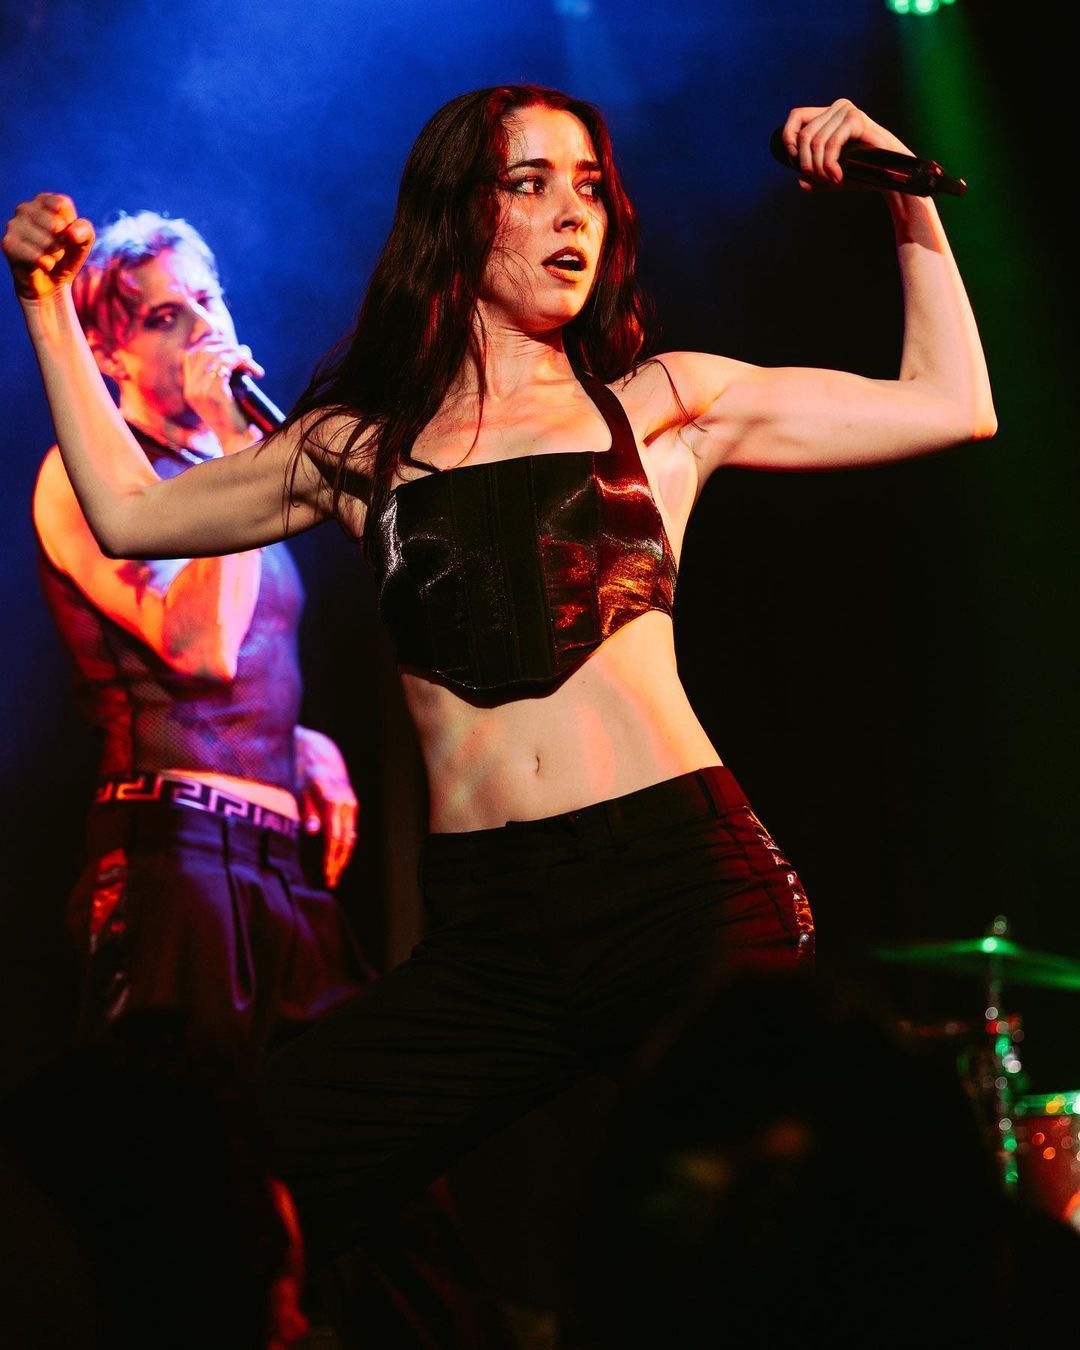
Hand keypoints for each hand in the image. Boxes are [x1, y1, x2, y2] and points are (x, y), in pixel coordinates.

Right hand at [3, 193, 93, 302]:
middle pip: (55, 223)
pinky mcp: (8, 244)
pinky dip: (46, 264)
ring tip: (50, 258)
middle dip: (63, 243)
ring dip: (55, 255)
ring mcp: (13, 225)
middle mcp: (24, 208)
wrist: (50, 283)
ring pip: (47, 241)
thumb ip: (84, 231)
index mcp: (43, 200)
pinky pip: (36, 255)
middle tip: (57, 250)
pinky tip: (44, 265)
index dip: (70, 225)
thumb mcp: (83, 242)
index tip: (67, 235)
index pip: (61, 204)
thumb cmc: (66, 256)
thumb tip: (70, 233)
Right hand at [182, 337, 264, 450]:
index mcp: (190, 389)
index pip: (191, 353)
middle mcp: (191, 389)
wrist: (238, 443)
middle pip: (203, 350)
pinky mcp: (214, 394)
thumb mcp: (225, 395)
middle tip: (243, 352)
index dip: (209, 343)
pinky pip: (226, 365)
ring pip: (215, 356)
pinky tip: (254, 369)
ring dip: (235, 353)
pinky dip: (241, 361)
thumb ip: (223, 375)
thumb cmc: (236, 420)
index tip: (229, 344)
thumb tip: (239, 349)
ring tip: (249, 358)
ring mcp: (200, 391)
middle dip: (225, 346)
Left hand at [294, 725, 358, 889]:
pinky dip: (345, 843)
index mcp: (332, 800)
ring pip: (350, 835)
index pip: (335, 836)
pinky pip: (350, 828)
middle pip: (345, 839)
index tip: (327, 873)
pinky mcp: (350, 804)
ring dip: (343, 855)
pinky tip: (338, 856)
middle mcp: (345, 802)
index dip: (331, 857)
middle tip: (331, 881)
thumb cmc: (303, 770)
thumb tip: (312, 831)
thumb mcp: (299, 788)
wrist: (320, 752)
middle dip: (338, 861)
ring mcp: (350, 803)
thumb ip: (307, 810)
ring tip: (335, 873)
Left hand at [781, 99, 912, 191]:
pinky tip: (838, 177)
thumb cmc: (863, 174)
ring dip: (819, 168)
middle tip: (821, 180)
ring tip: (832, 180)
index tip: (797, 164)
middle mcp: (837, 108)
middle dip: (807, 164)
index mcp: (828, 115)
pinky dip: (830, 164)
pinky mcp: (856, 119)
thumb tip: (800, 181)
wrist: (889, 177)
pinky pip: (831, 143)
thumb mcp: (831, 177)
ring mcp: (847, 111)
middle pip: (804, 135)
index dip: (789, 141)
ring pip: (815, 141)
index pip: (795, 117)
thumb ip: (814, 178)